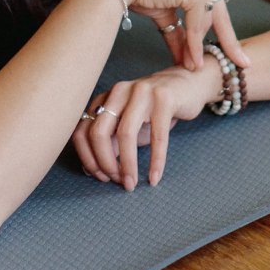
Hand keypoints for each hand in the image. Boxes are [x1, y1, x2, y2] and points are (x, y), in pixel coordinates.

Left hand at [72, 63, 217, 187]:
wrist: (187, 86)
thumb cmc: (153, 112)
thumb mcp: (128, 126)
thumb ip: (110, 143)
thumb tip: (93, 170)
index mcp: (104, 98)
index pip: (82, 131)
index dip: (88, 159)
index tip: (100, 177)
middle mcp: (118, 92)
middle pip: (98, 133)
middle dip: (105, 164)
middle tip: (117, 181)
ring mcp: (141, 92)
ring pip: (125, 134)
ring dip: (127, 165)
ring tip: (132, 183)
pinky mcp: (165, 99)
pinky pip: (157, 136)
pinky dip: (155, 161)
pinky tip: (154, 177)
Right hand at [107, 0, 246, 72]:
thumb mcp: (165, 10)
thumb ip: (180, 30)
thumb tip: (187, 56)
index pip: (216, 3)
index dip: (225, 30)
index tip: (238, 49)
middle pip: (217, 13)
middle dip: (223, 42)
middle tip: (240, 64)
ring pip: (206, 21)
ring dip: (197, 47)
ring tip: (192, 67)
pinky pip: (197, 24)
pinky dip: (193, 45)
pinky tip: (191, 61)